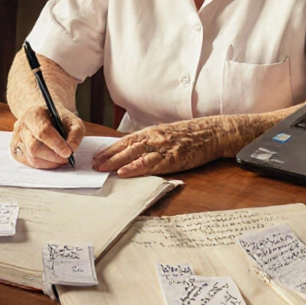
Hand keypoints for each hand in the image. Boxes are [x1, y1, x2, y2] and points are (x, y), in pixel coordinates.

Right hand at [11, 105, 85, 168]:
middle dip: (53, 156)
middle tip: (67, 158)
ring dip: (50, 162)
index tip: (68, 152)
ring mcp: (17, 139)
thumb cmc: (57, 119)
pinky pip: (30, 163)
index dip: (56, 144)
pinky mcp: (16, 151)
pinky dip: (44, 164)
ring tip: (60, 158)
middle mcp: (21, 126)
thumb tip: (71, 148)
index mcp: (34, 114)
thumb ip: (75, 133)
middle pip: (34, 147)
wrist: (42, 116)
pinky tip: (51, 159)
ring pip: (32, 158)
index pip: (42, 131)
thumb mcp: (72, 120)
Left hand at [92, 118, 234, 177]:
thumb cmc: (191, 135)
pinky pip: (150, 164)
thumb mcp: (167, 134)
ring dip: (116, 162)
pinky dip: (135, 168)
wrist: (212, 133)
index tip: (96, 155)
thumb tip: (134, 151)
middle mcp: (154, 137)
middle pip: (126, 147)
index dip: (109, 149)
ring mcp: (163, 147)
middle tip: (93, 164)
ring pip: (134, 155)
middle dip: (108, 156)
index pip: (125, 140)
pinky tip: (124, 172)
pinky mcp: (172, 158)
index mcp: (152, 132)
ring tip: (102, 168)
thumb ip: (151, 142)